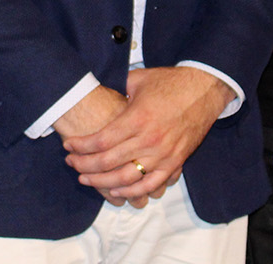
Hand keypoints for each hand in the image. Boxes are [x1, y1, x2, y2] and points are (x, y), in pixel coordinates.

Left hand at [62, 67, 231, 206]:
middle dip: (84, 166)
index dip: (81, 146)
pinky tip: (115, 191)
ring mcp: (163, 154)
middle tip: (71, 164)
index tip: (68, 146)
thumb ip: (116, 87)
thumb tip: (95, 90)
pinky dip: (131, 191)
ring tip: (86, 180)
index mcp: (138, 118)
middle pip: (109, 162)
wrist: (204, 89)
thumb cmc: (170, 82)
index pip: (102, 140)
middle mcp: (149, 140)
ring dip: (102, 183)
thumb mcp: (139, 79)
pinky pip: (150, 184)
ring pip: (126, 179)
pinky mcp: (175, 162)